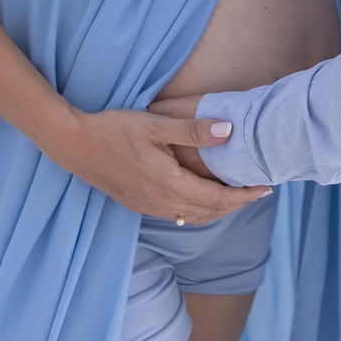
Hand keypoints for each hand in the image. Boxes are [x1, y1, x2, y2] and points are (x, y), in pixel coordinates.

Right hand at [47, 105, 270, 223]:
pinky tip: (201, 196)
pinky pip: (177, 214)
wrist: (74, 145)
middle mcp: (161, 202)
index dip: (243, 196)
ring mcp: (148, 206)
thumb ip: (193, 130)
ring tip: (236, 196)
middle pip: (208, 212)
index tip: (265, 188)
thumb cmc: (114, 129)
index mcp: (169, 184)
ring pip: (193, 216)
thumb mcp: (156, 124)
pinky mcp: (139, 204)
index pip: (216, 199)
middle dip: (236, 204)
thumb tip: (229, 130)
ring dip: (218, 209)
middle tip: (259, 192)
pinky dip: (198, 209)